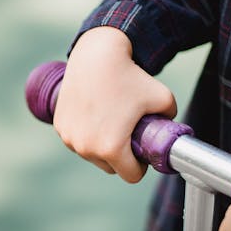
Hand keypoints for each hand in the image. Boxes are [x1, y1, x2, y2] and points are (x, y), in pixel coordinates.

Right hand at [53, 26, 176, 182]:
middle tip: (127, 133)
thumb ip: (170, 120)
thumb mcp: (164, 99)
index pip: (131, 176)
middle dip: (120, 157)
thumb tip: (169, 131)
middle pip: (110, 167)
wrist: (97, 55)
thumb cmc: (131, 77)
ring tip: (111, 121)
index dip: (141, 165)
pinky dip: (86, 133)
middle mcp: (86, 147)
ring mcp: (70, 137)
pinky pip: (77, 139)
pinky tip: (94, 114)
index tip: (141, 149)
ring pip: (91, 154)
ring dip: (101, 146)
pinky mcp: (60, 125)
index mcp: (111, 148)